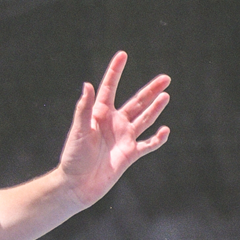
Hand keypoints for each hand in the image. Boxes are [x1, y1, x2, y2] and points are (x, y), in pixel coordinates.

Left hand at [58, 51, 170, 207]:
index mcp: (99, 114)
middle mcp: (113, 123)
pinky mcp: (129, 154)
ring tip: (166, 95)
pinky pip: (147, 144)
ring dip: (155, 108)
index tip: (122, 54)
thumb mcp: (78, 131)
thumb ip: (83, 109)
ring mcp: (123, 138)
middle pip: (136, 102)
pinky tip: (165, 130)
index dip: (115, 71)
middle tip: (166, 78)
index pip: (109, 88)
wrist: (77, 185)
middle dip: (150, 90)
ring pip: (144, 119)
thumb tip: (86, 84)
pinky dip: (157, 139)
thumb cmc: (73, 157)